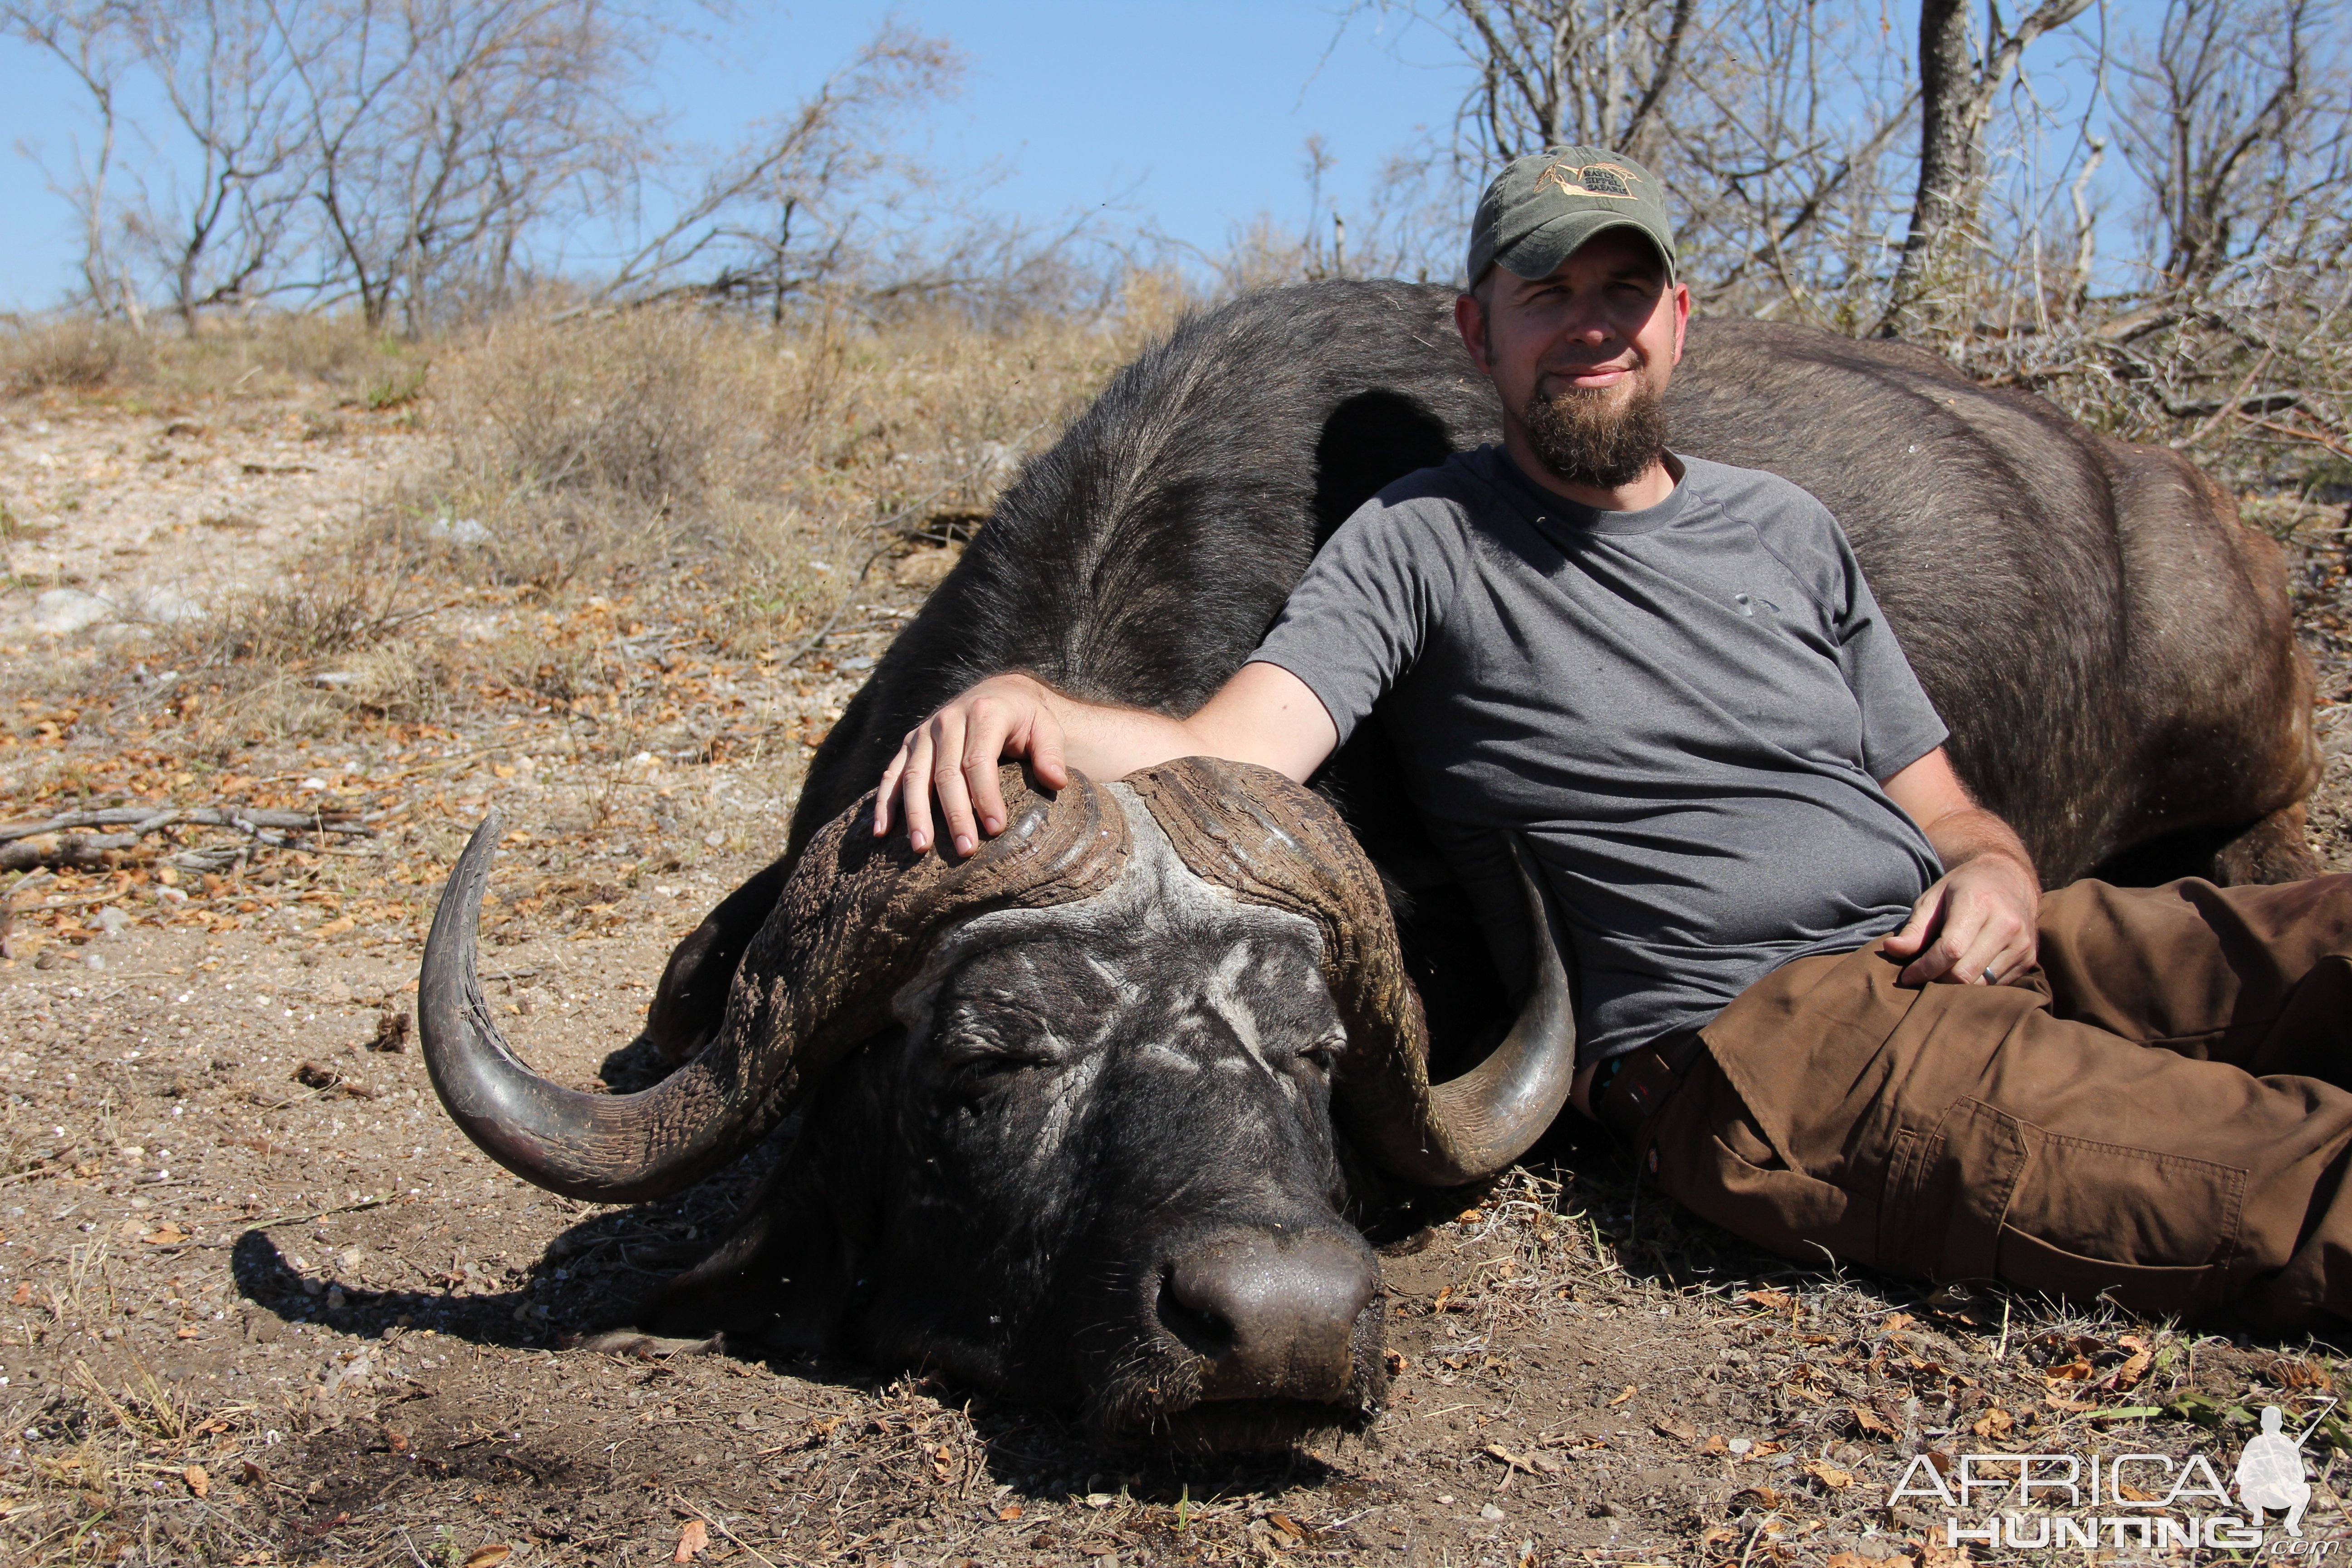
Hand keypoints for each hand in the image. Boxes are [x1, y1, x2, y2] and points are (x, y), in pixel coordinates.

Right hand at [873, 674, 1068, 856]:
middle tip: (964, 849)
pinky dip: (885, 802)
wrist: (998, 693)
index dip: (986, 796)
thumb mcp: (1047, 728)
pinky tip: (882, 832)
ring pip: (913, 776)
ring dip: (915, 814)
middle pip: (945, 773)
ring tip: (920, 848)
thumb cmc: (1026, 719)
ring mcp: (925, 731)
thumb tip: (1056, 781)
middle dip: (954, 814)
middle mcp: (949, 719)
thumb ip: (1051, 753)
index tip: (996, 829)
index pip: (979, 761)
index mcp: (984, 713)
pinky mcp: (910, 743)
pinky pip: (892, 774)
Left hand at [1879, 852, 2039, 986]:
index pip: (1950, 950)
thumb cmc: (1964, 888)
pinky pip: (1996, 985)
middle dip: (1937, 981)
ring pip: (1981, 984)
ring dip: (1955, 988)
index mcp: (1979, 904)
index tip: (1906, 976)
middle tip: (1921, 977)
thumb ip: (1914, 928)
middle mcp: (2006, 924)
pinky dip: (1975, 984)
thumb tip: (1891, 951)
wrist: (2010, 878)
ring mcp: (2022, 944)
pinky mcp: (2029, 959)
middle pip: (1965, 973)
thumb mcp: (1933, 898)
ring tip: (1939, 975)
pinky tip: (1963, 970)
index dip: (1924, 968)